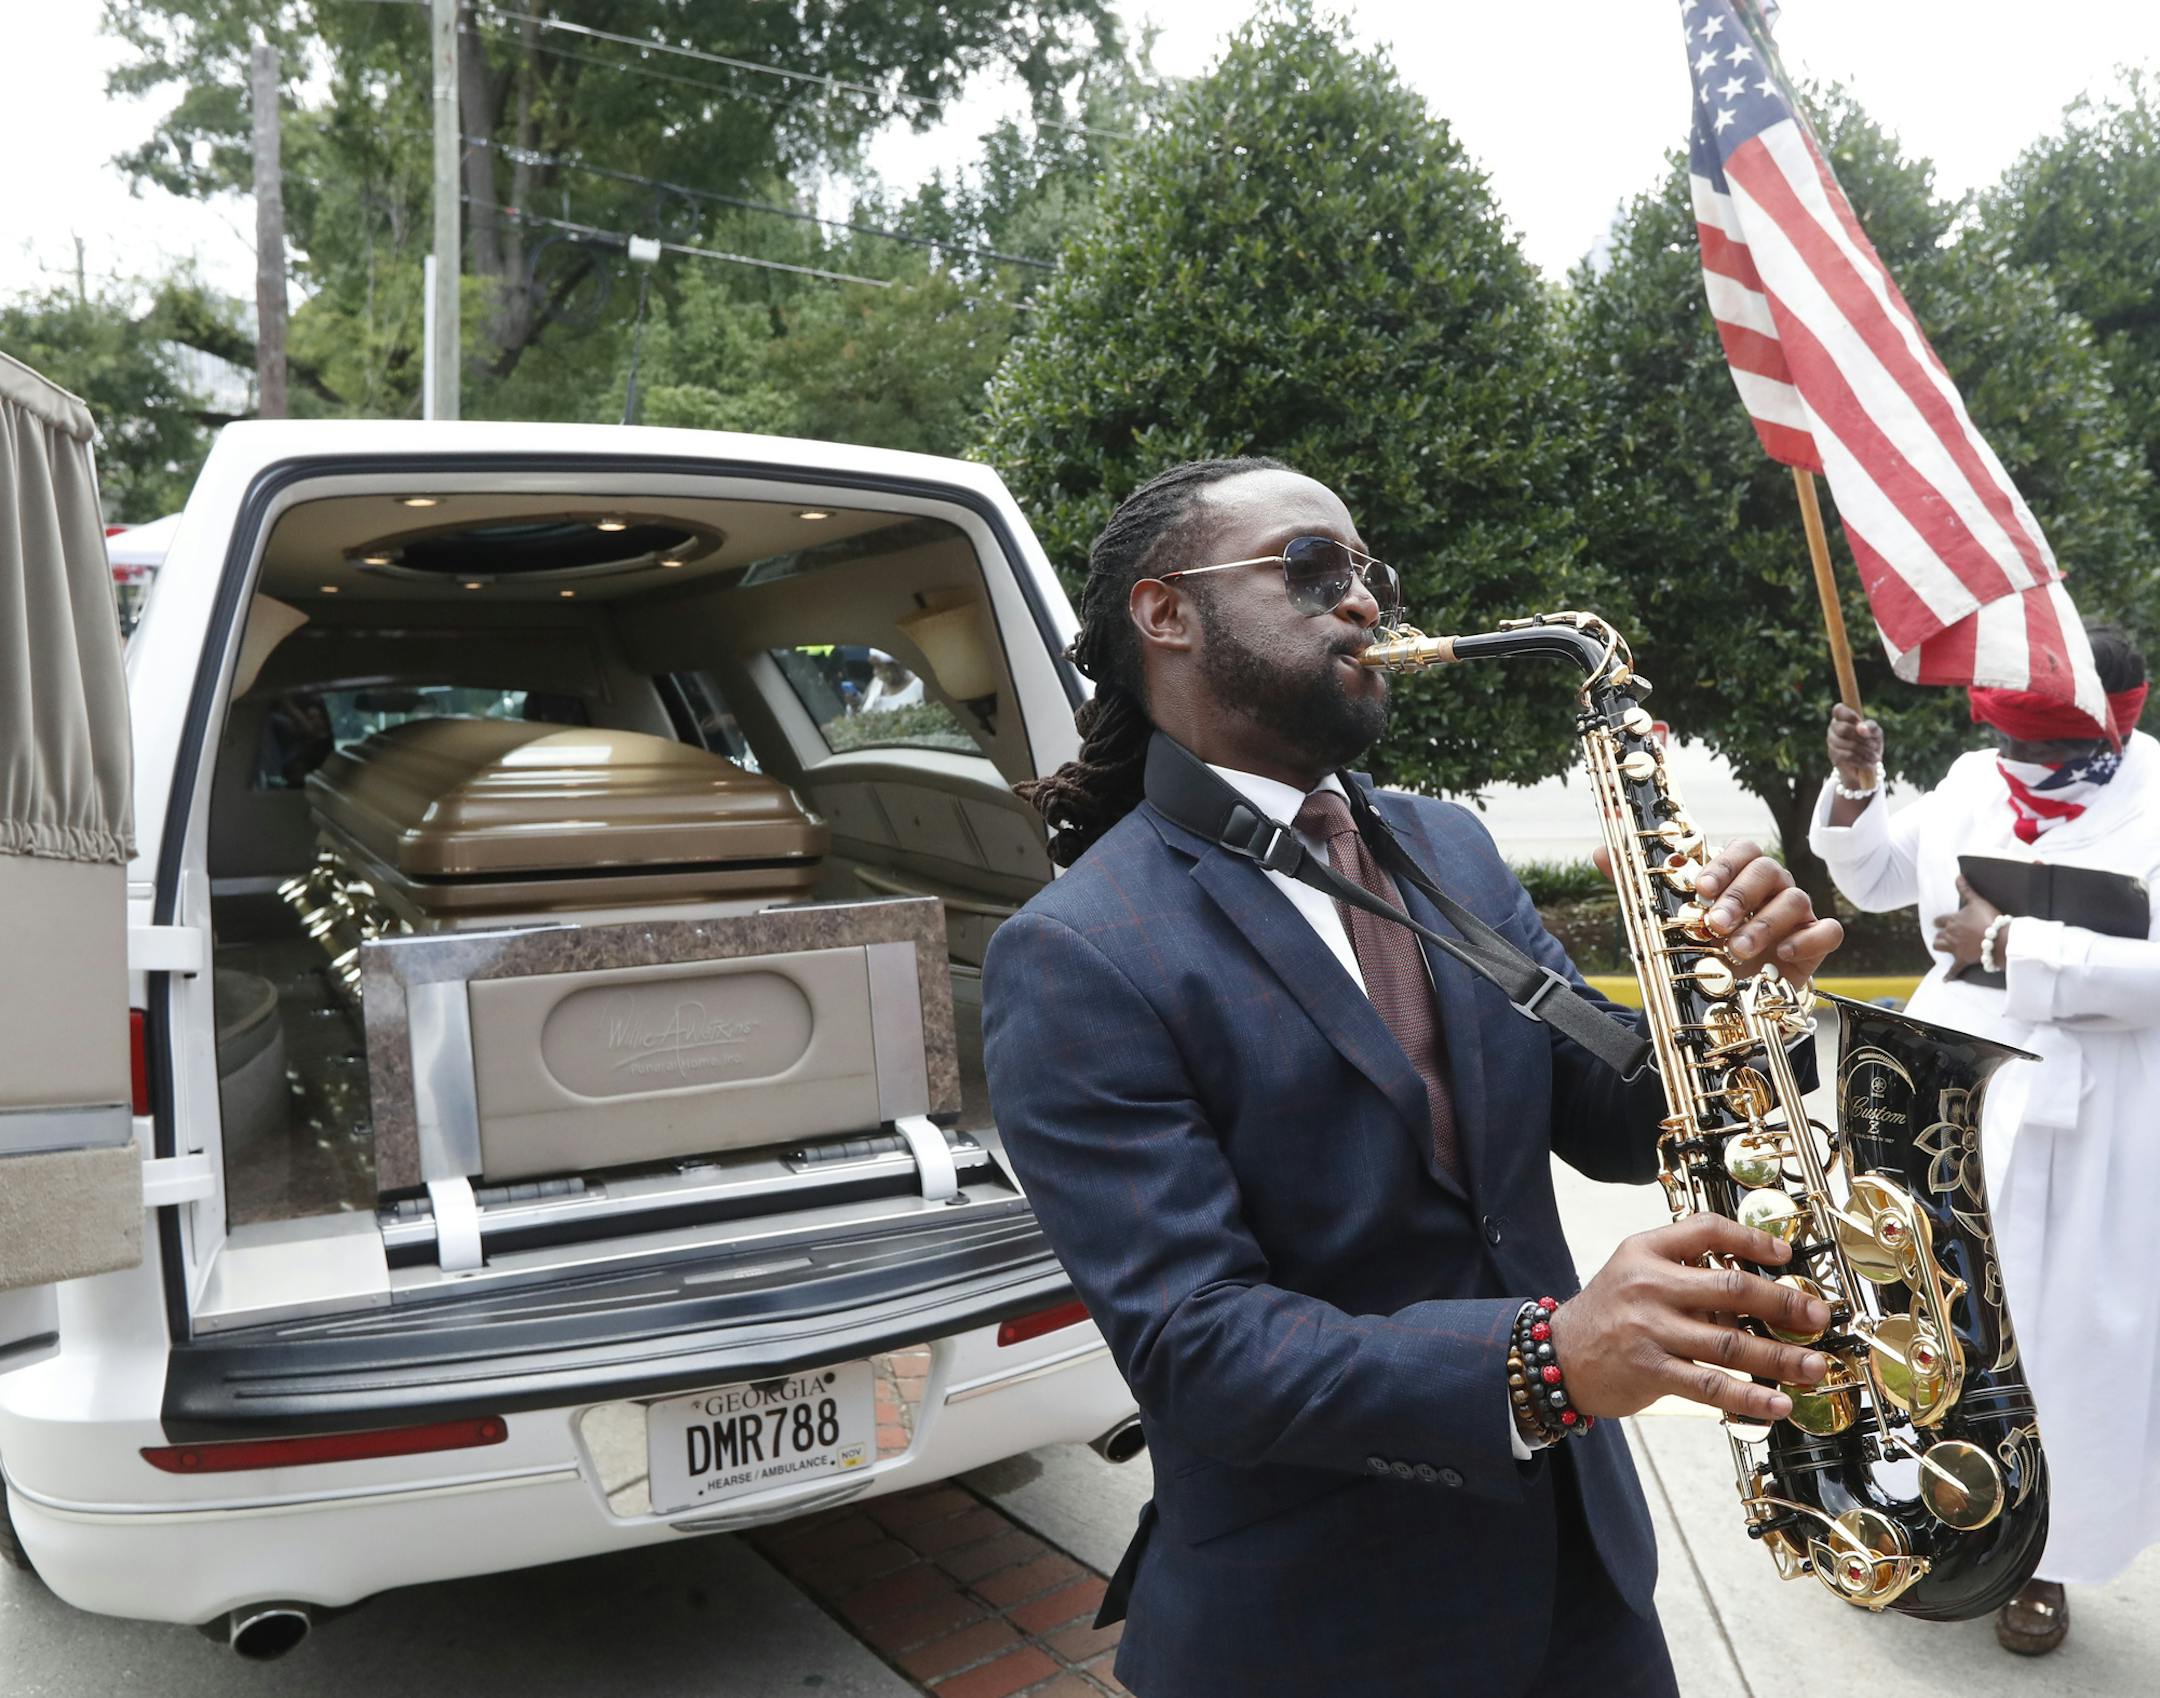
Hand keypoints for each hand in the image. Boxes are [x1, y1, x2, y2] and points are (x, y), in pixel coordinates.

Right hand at [1551, 1215, 1832, 1421]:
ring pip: (1728, 1343)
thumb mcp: (1634, 1268)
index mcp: (1646, 1251)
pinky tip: (1777, 1402)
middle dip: (1783, 1304)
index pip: (1706, 1230)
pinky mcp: (1650, 1371)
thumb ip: (1683, 1265)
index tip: (1785, 1256)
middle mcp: (1648, 1286)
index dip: (1751, 1239)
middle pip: (1730, 1289)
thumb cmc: (1609, 1311)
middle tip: (1817, 1317)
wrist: (1559, 1355)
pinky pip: (1709, 1386)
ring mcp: (1649, 1330)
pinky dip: (1748, 1396)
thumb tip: (1754, 1278)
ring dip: (1779, 1357)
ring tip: (1813, 1365)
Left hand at [1693, 839, 1844, 984]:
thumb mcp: (1700, 934)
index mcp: (1744, 877)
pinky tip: (1783, 954)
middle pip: (1767, 870)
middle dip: (1739, 897)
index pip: (1744, 850)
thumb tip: (1673, 894)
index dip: (1724, 865)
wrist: (1741, 993)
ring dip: (1764, 924)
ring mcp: (1799, 913)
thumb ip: (1693, 913)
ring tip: (1738, 949)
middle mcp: (1774, 888)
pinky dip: (1807, 941)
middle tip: (1717, 924)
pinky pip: (1829, 931)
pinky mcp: (1819, 940)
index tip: (1703, 890)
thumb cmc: (1719, 955)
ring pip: (1795, 899)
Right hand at [1827, 703, 1883, 787]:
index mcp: (1843, 717)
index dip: (1849, 715)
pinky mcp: (1833, 755)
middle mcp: (1834, 728)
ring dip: (1864, 752)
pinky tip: (1869, 763)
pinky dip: (1861, 760)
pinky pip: (1847, 756)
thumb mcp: (1875, 732)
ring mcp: (1831, 742)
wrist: (1867, 763)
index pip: (1839, 709)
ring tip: (1875, 757)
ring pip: (1846, 744)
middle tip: (1874, 745)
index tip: (1860, 721)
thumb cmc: (1871, 742)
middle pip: (1843, 729)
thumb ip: (1870, 727)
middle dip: (1861, 738)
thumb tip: (1861, 728)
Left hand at [1931, 875, 2002, 971]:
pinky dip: (1949, 975)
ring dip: (1941, 946)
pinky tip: (1945, 980)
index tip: (1938, 922)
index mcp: (1952, 920)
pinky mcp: (1962, 959)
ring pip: (1940, 947)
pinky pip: (1953, 970)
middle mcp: (1950, 934)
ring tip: (1943, 947)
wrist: (1999, 938)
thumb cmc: (1989, 918)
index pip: (1940, 920)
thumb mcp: (1977, 901)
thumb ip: (1965, 889)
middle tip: (1944, 935)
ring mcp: (1955, 948)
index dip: (1940, 921)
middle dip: (1940, 934)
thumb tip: (1957, 875)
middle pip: (1939, 935)